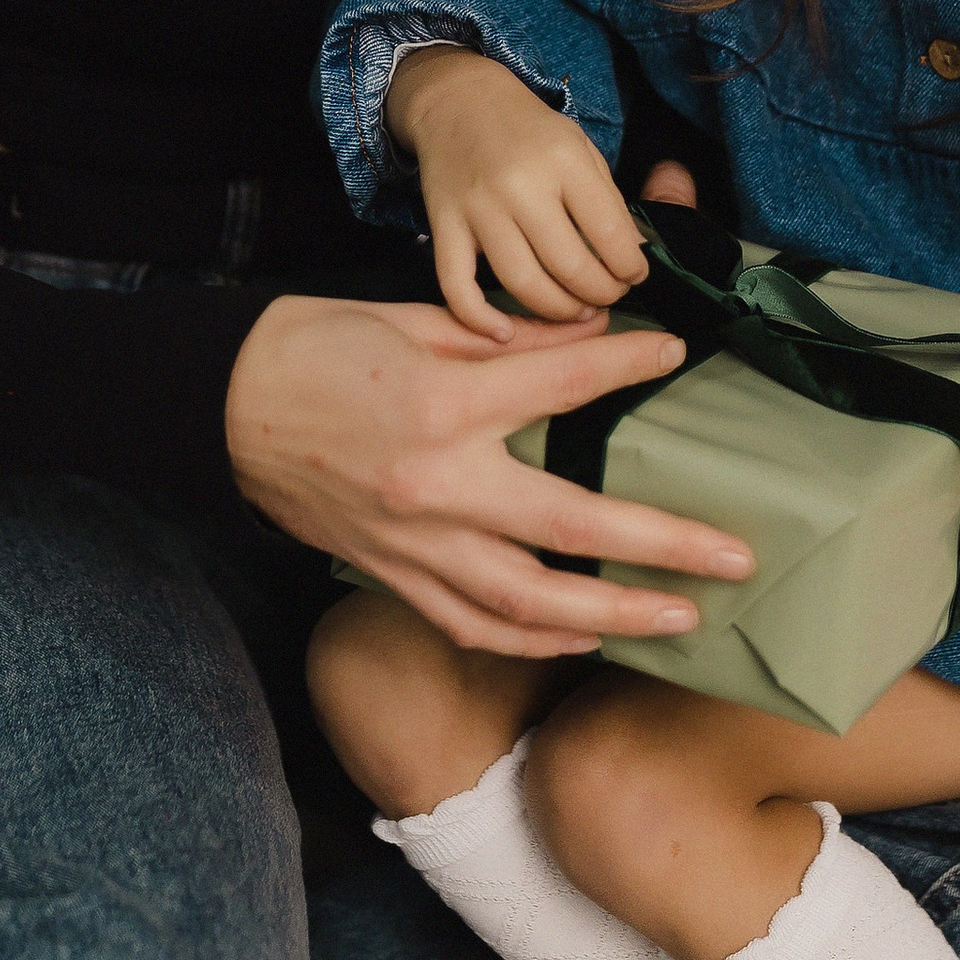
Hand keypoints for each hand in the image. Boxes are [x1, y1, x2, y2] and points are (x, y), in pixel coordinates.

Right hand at [223, 290, 754, 658]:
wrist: (223, 405)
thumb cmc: (319, 347)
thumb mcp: (414, 319)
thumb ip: (509, 338)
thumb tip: (596, 334)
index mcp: (444, 404)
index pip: (561, 385)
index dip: (626, 366)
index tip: (677, 356)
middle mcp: (436, 485)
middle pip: (571, 524)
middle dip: (662, 544)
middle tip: (737, 557)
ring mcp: (413, 543)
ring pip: (529, 602)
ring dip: (613, 616)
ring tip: (680, 619)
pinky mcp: (391, 574)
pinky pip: (472, 624)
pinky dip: (534, 640)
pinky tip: (583, 639)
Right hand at [388, 46, 648, 332]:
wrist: (458, 100)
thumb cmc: (528, 129)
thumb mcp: (579, 147)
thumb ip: (607, 201)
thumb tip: (633, 257)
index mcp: (563, 161)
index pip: (609, 233)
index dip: (630, 267)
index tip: (634, 275)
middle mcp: (520, 186)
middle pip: (570, 267)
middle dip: (601, 293)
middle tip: (608, 296)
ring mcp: (478, 209)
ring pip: (523, 284)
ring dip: (557, 312)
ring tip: (575, 310)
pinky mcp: (443, 226)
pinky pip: (457, 285)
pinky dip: (478, 318)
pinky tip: (504, 332)